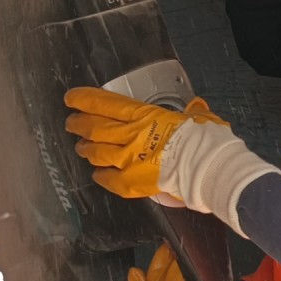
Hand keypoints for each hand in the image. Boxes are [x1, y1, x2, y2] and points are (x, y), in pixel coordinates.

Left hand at [64, 88, 226, 198]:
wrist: (207, 167)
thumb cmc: (205, 141)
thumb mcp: (200, 117)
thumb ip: (193, 112)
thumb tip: (197, 108)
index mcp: (144, 116)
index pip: (104, 103)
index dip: (84, 100)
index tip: (72, 98)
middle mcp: (130, 136)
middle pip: (93, 128)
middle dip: (78, 124)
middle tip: (72, 123)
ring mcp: (127, 160)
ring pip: (95, 152)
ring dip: (85, 149)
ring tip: (82, 147)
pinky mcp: (130, 182)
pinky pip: (106, 179)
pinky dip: (100, 176)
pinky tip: (98, 174)